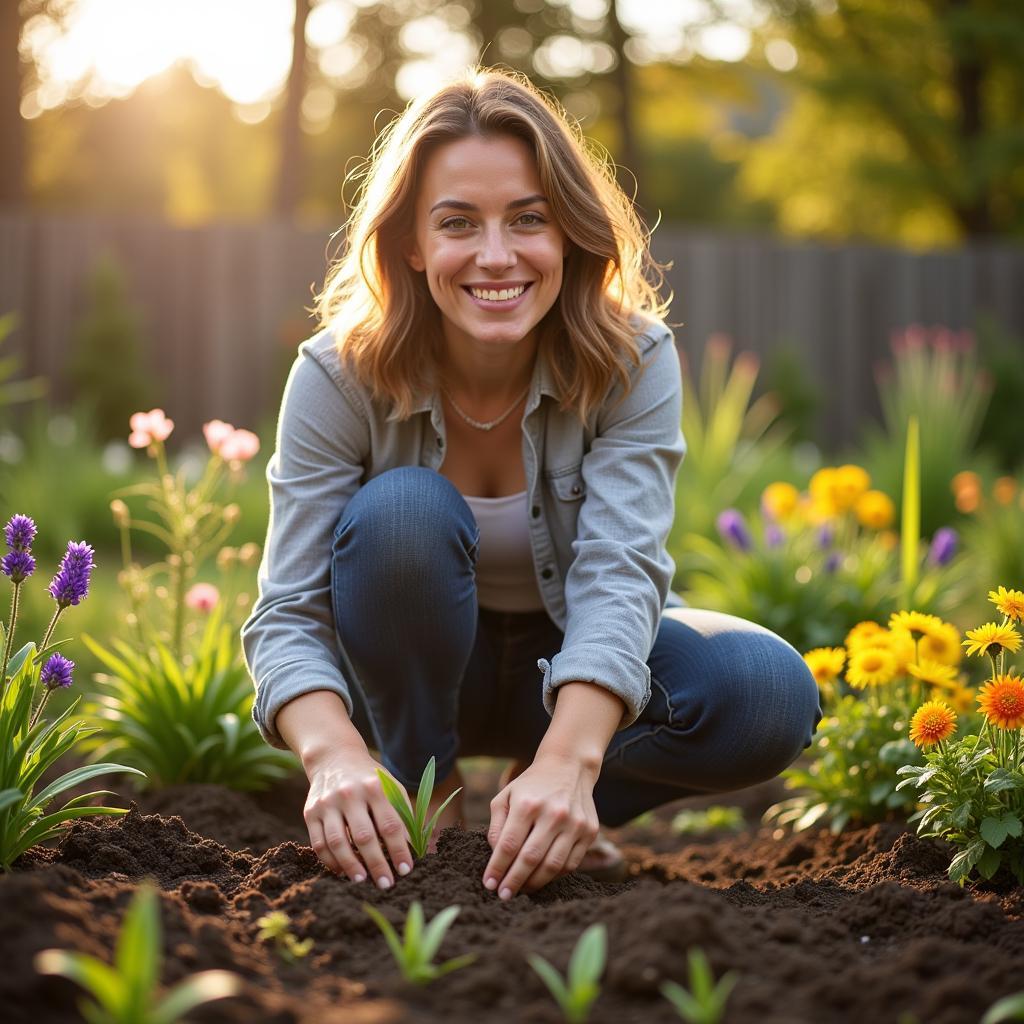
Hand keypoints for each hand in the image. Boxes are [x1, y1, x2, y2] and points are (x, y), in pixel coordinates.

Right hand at [303, 747, 414, 889]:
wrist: (334, 758)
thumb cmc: (370, 780)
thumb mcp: (390, 787)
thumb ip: (402, 815)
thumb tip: (416, 850)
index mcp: (375, 787)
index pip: (390, 825)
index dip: (399, 850)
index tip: (406, 870)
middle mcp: (350, 794)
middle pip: (364, 837)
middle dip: (376, 864)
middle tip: (386, 884)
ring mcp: (328, 803)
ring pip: (338, 842)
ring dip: (351, 866)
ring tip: (362, 881)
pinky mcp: (310, 812)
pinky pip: (319, 843)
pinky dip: (330, 861)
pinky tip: (342, 871)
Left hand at [483, 752, 599, 898]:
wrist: (569, 766)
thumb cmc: (531, 785)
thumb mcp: (506, 796)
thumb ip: (497, 826)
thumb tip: (495, 856)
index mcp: (527, 804)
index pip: (509, 845)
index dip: (497, 868)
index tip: (488, 884)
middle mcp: (553, 813)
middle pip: (530, 859)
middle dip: (514, 882)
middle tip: (503, 896)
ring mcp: (575, 823)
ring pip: (553, 866)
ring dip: (534, 883)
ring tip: (522, 889)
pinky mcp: (589, 831)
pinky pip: (571, 864)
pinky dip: (555, 875)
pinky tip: (542, 876)